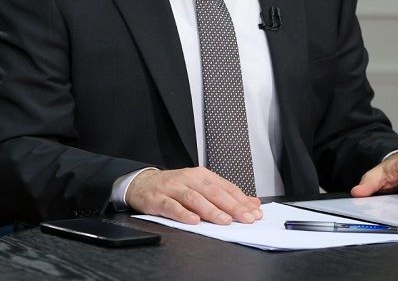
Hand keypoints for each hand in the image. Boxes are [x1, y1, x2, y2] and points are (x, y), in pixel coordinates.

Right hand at [125, 167, 262, 224]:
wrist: (143, 183)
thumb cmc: (175, 187)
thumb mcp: (201, 186)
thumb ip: (225, 195)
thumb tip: (252, 203)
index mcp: (202, 175)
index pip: (225, 187)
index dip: (241, 200)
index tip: (254, 212)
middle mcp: (189, 179)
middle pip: (213, 192)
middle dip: (231, 206)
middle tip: (245, 218)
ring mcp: (173, 188)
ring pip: (194, 198)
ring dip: (211, 210)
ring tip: (224, 220)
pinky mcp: (159, 199)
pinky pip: (172, 207)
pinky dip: (183, 214)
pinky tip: (194, 221)